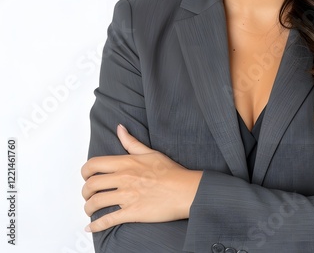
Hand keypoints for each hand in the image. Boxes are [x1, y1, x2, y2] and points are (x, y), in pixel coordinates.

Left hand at [81, 124, 202, 232]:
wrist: (185, 190)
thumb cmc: (171, 172)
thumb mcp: (150, 152)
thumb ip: (131, 142)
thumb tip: (120, 128)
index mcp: (127, 163)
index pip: (94, 164)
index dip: (85, 172)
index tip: (86, 176)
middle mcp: (124, 178)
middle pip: (91, 185)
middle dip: (85, 191)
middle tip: (88, 194)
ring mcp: (127, 196)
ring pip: (95, 203)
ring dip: (88, 208)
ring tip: (90, 209)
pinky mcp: (132, 213)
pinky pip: (107, 220)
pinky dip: (95, 226)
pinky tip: (91, 227)